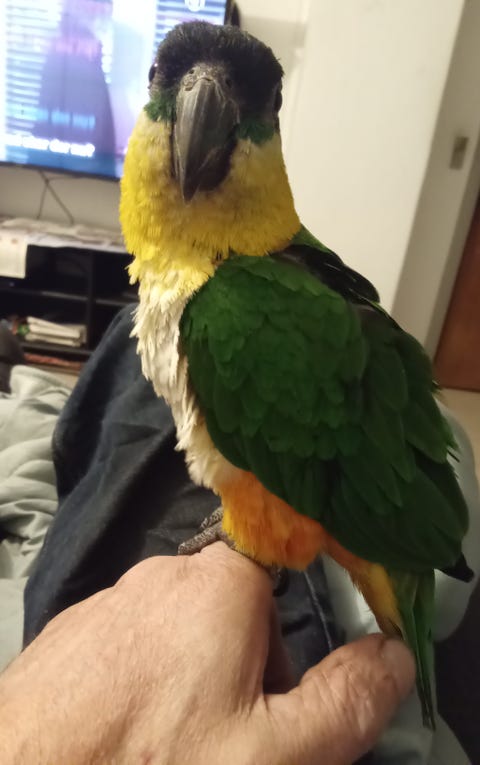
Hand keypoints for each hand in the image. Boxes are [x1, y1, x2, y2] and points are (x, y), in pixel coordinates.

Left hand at [0, 543, 414, 763]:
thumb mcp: (274, 752)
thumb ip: (344, 700)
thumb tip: (391, 655)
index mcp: (218, 581)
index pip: (279, 582)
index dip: (284, 648)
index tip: (271, 700)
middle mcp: (160, 574)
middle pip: (227, 616)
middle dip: (238, 674)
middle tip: (224, 742)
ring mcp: (107, 601)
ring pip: (173, 638)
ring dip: (184, 684)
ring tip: (166, 746)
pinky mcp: (68, 635)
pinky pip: (125, 653)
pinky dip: (135, 688)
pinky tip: (121, 739)